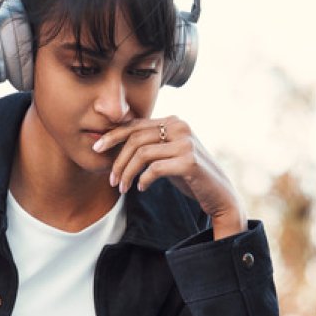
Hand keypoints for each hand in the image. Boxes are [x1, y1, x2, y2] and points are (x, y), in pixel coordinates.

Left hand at [99, 117, 247, 239]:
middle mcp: (180, 127)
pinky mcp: (189, 161)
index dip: (113, 135)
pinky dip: (143, 180)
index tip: (96, 148)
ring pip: (142, 154)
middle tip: (111, 180)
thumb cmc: (190, 176)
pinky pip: (154, 169)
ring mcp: (186, 143)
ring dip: (127, 173)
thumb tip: (117, 141)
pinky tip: (141, 188)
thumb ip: (151, 144)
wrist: (219, 194)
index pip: (136, 124)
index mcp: (174, 121)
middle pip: (135, 139)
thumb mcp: (169, 154)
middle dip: (118, 160)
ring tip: (123, 188)